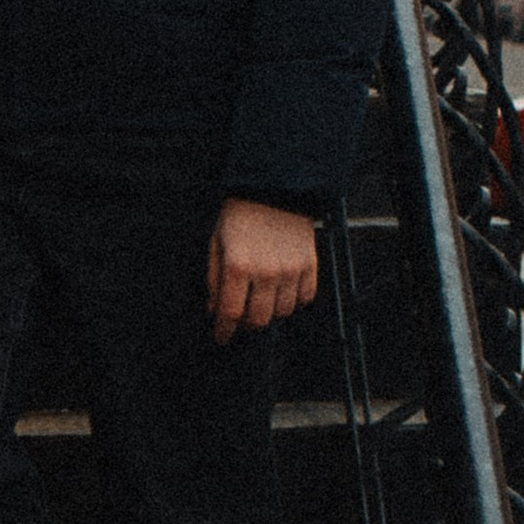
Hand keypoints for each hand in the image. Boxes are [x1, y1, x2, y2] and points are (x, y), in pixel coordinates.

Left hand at [208, 198, 319, 345]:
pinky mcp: (309, 264)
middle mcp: (266, 271)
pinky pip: (305, 298)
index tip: (221, 337)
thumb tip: (214, 309)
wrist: (274, 186)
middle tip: (241, 318)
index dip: (224, 330)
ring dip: (270, 312)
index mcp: (238, 265)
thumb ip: (214, 279)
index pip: (231, 313)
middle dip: (246, 324)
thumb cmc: (240, 214)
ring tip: (262, 299)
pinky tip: (282, 291)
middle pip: (258, 320)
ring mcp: (291, 269)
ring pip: (282, 312)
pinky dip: (293, 301)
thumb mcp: (217, 242)